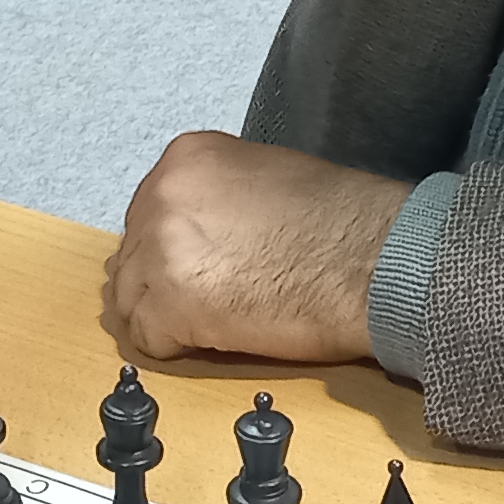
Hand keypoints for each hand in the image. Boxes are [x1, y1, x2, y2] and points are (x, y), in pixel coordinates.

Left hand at [103, 131, 411, 363]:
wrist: (373, 261)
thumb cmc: (341, 221)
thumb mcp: (265, 176)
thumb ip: (216, 196)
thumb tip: (198, 232)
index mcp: (186, 158)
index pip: (147, 211)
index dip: (173, 246)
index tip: (199, 265)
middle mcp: (163, 195)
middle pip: (132, 253)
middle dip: (161, 280)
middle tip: (206, 299)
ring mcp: (162, 249)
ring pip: (130, 296)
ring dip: (163, 314)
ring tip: (211, 323)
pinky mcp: (171, 304)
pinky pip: (147, 337)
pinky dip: (175, 346)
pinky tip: (216, 339)